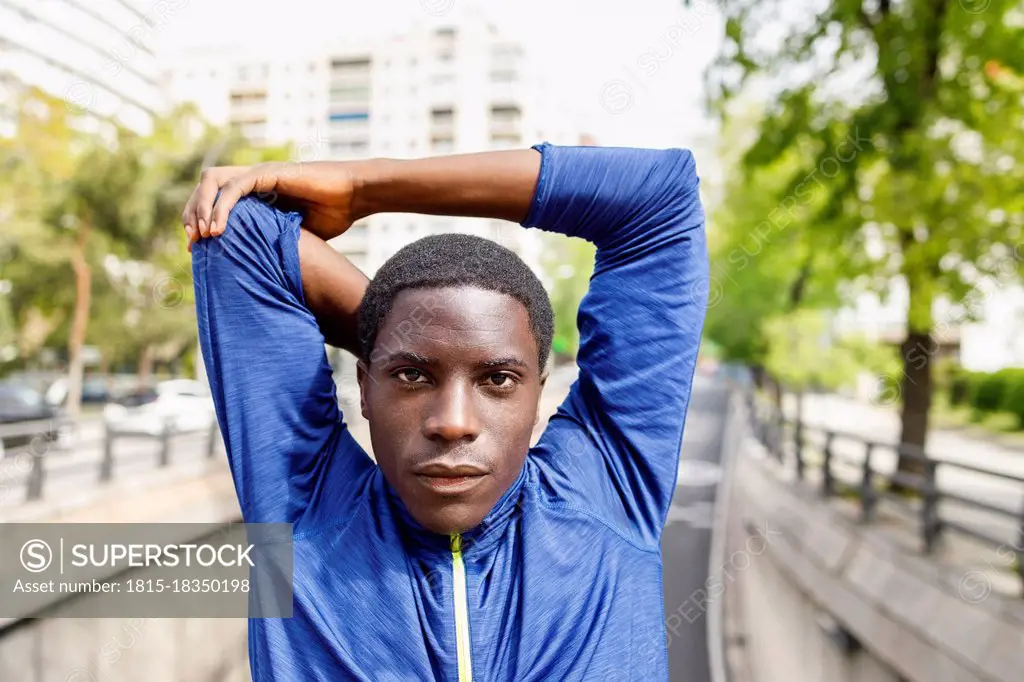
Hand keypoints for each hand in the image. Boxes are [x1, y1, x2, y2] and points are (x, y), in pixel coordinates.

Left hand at [180, 161, 358, 250]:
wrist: (354, 196)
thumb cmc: (334, 214)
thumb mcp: (296, 236)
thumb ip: (274, 242)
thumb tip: (260, 270)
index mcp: (256, 193)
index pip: (213, 201)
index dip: (200, 222)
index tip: (197, 249)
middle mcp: (252, 180)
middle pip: (205, 189)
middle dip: (191, 215)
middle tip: (193, 245)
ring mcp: (258, 174)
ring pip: (211, 183)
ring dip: (201, 209)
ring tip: (202, 236)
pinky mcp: (267, 175)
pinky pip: (233, 188)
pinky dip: (220, 209)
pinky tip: (217, 230)